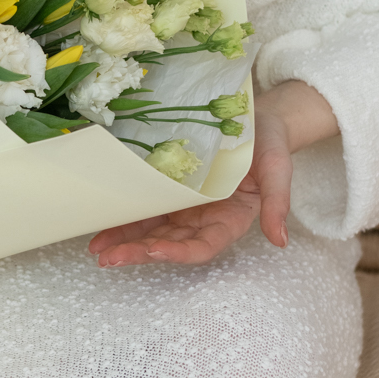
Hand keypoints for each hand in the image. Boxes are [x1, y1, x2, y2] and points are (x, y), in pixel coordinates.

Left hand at [87, 80, 337, 268]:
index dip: (179, 251)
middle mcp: (203, 220)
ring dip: (125, 241)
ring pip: (151, 231)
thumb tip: (281, 240)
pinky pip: (146, 209)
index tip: (155, 250)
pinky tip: (102, 224)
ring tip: (97, 249)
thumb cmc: (270, 144)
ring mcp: (184, 208)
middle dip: (139, 252)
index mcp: (230, 221)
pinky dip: (125, 218)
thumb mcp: (279, 169)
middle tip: (108, 258)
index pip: (202, 246)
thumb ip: (277, 204)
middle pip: (169, 244)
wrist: (258, 119)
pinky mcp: (170, 191)